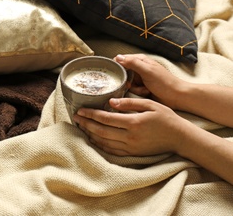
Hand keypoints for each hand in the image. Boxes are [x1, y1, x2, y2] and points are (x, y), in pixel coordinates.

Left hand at [73, 98, 192, 155]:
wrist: (179, 138)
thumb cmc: (166, 118)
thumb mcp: (150, 104)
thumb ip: (130, 103)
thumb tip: (111, 102)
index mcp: (134, 122)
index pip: (106, 118)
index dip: (91, 114)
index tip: (80, 110)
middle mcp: (130, 136)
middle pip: (101, 130)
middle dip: (86, 124)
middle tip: (75, 117)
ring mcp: (130, 146)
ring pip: (104, 141)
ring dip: (90, 134)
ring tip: (81, 126)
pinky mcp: (132, 153)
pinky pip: (112, 150)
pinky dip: (100, 144)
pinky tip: (93, 138)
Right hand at [114, 54, 184, 109]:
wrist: (176, 96)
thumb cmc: (164, 82)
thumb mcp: (148, 71)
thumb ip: (133, 63)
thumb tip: (117, 57)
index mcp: (140, 60)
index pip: (121, 60)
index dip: (117, 67)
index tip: (117, 75)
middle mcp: (139, 68)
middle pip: (123, 73)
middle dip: (127, 81)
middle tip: (132, 85)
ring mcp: (140, 78)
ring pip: (127, 83)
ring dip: (134, 88)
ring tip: (144, 89)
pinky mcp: (141, 88)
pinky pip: (132, 90)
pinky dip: (138, 92)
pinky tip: (146, 92)